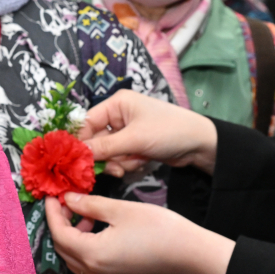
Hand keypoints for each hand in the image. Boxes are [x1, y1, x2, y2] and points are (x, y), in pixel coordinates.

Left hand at [46, 193, 234, 273]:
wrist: (189, 253)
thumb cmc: (159, 230)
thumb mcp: (119, 209)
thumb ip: (89, 205)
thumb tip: (68, 199)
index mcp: (93, 255)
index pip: (59, 234)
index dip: (53, 213)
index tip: (53, 195)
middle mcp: (95, 272)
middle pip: (63, 248)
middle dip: (60, 224)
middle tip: (65, 201)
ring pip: (75, 258)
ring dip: (72, 235)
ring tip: (83, 213)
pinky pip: (89, 264)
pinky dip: (85, 246)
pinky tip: (97, 229)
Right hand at [79, 90, 217, 175]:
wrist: (200, 144)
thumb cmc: (169, 131)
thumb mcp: (135, 139)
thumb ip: (105, 147)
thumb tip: (78, 155)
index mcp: (117, 104)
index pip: (87, 122)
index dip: (80, 141)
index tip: (74, 160)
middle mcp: (119, 115)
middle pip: (96, 139)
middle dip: (103, 156)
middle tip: (110, 169)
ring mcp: (127, 131)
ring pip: (107, 152)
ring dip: (117, 162)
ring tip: (131, 164)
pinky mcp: (134, 145)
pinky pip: (119, 158)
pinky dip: (127, 164)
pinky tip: (141, 162)